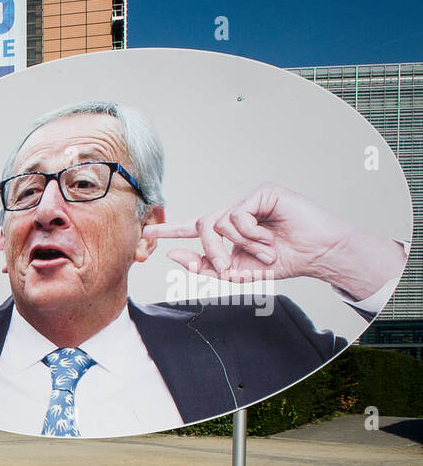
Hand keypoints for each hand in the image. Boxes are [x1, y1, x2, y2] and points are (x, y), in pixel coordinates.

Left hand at [144, 183, 405, 301]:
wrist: (317, 254)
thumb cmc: (282, 262)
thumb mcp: (238, 272)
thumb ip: (206, 266)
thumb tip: (174, 256)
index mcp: (229, 231)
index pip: (195, 227)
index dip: (172, 229)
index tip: (149, 233)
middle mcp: (236, 212)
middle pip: (202, 227)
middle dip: (211, 252)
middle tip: (230, 268)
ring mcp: (249, 200)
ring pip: (218, 222)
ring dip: (240, 246)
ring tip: (265, 252)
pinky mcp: (262, 193)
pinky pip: (237, 215)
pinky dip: (250, 234)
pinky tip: (270, 239)